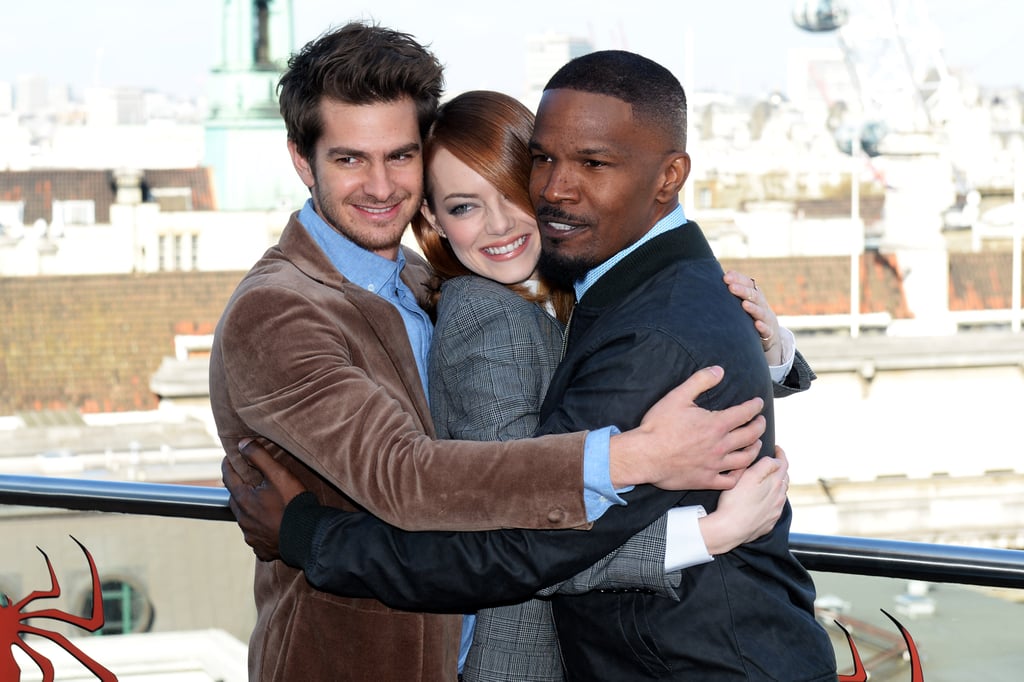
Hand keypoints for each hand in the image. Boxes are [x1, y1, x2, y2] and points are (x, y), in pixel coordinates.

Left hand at [221, 438, 307, 561]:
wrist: (308, 535)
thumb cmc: (293, 503)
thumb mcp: (278, 474)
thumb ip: (259, 456)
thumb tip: (242, 443)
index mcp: (243, 500)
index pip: (228, 477)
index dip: (229, 464)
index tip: (231, 456)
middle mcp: (243, 519)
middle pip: (235, 498)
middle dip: (240, 487)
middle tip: (250, 478)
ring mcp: (252, 536)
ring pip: (245, 518)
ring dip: (250, 509)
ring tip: (263, 502)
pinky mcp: (262, 548)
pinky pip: (256, 536)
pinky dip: (260, 528)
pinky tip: (271, 525)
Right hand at [610, 366, 764, 489]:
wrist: (644, 455)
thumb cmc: (659, 426)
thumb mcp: (678, 396)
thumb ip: (700, 381)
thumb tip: (719, 370)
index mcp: (716, 424)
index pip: (745, 413)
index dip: (754, 406)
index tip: (758, 403)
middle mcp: (720, 445)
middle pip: (751, 436)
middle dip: (759, 426)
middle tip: (760, 421)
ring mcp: (715, 465)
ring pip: (746, 459)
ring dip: (754, 449)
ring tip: (756, 444)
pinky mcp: (706, 480)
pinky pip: (731, 480)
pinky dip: (740, 474)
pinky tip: (740, 469)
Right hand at [698, 446, 789, 554]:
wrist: (729, 529)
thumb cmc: (735, 502)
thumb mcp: (747, 475)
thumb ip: (764, 465)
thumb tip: (774, 459)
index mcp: (775, 483)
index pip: (783, 463)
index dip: (780, 453)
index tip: (775, 448)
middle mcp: (779, 497)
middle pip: (784, 478)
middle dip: (779, 468)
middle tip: (771, 461)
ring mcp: (775, 511)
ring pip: (781, 493)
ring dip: (777, 484)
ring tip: (767, 479)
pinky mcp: (769, 522)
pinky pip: (775, 507)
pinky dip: (773, 499)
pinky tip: (763, 499)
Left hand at [723, 270, 781, 365]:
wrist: (770, 332)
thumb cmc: (750, 313)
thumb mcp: (743, 300)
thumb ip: (732, 290)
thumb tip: (716, 278)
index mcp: (754, 294)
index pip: (748, 284)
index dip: (738, 279)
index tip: (726, 277)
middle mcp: (761, 304)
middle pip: (754, 295)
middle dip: (743, 291)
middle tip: (731, 287)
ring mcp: (765, 318)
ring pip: (760, 312)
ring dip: (753, 308)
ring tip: (744, 304)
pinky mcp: (768, 333)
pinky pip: (766, 330)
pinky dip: (762, 327)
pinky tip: (756, 324)